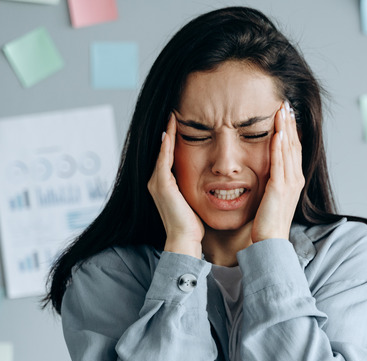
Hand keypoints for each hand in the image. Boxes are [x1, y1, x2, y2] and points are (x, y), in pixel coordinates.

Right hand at [147, 113, 203, 257]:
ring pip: (161, 152)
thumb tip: (210, 181)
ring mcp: (157, 183)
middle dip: (168, 131)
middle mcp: (157, 181)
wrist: (185, 241)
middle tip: (172, 112)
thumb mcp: (194, 200)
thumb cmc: (193, 225)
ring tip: (171, 116)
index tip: (180, 122)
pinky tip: (170, 133)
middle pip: (162, 150)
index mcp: (165, 184)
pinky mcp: (162, 186)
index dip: (173, 138)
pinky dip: (166, 146)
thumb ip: (196, 188)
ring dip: (167, 133)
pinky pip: (163, 161)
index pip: (169, 155)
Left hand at [251, 101, 304, 242]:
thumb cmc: (267, 223)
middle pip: (294, 144)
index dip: (291, 129)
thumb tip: (266, 170)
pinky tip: (278, 132)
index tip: (286, 112)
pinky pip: (280, 162)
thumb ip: (272, 181)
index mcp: (294, 180)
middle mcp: (295, 179)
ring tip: (282, 110)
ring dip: (286, 128)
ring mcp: (289, 183)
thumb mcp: (271, 197)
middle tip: (286, 103)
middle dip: (290, 123)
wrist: (270, 242)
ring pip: (289, 149)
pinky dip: (279, 146)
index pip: (293, 148)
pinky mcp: (280, 188)